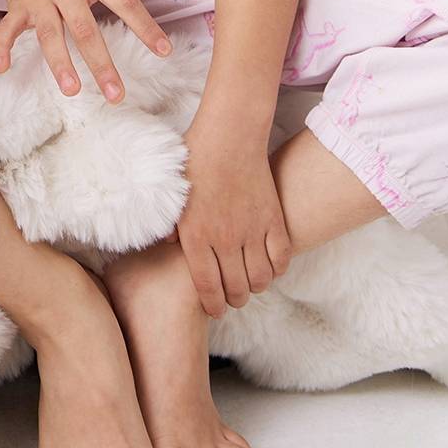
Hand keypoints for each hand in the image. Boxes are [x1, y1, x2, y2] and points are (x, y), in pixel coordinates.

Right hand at [0, 0, 171, 101]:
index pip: (123, 1)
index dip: (145, 26)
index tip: (164, 51)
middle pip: (84, 29)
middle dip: (101, 63)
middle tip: (116, 95)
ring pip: (49, 34)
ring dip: (59, 62)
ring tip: (71, 90)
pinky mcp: (16, 4)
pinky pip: (7, 28)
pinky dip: (1, 47)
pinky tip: (2, 69)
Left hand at [176, 110, 291, 315]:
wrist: (229, 136)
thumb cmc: (195, 162)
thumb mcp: (174, 197)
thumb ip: (170, 226)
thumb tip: (166, 247)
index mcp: (196, 236)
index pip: (207, 287)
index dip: (212, 305)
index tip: (215, 310)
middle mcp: (225, 239)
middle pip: (235, 288)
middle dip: (233, 300)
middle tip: (232, 298)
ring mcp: (252, 231)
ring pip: (260, 279)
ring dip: (255, 287)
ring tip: (250, 284)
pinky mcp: (273, 220)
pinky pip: (281, 258)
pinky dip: (277, 270)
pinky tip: (269, 268)